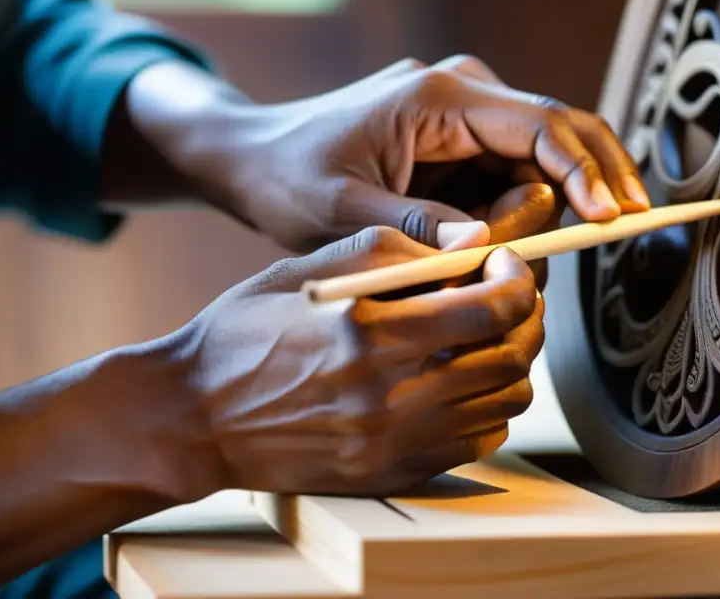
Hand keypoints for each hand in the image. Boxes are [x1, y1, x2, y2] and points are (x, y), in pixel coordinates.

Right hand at [175, 226, 542, 496]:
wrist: (193, 416)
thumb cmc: (246, 331)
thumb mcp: (310, 268)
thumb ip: (396, 250)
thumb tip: (469, 247)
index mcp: (370, 332)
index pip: (492, 308)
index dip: (517, 279)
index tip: (507, 265)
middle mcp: (390, 395)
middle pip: (510, 357)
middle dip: (526, 318)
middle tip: (508, 297)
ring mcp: (393, 442)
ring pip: (505, 403)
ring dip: (509, 362)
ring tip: (483, 338)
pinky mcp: (392, 472)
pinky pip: (476, 442)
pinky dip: (486, 407)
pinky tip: (458, 382)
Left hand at [223, 55, 647, 251]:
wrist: (255, 157)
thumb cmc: (288, 177)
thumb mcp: (340, 211)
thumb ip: (412, 227)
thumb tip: (485, 248)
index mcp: (438, 99)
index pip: (539, 124)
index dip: (584, 170)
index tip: (612, 217)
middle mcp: (463, 96)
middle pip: (559, 133)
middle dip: (597, 179)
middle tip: (631, 226)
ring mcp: (465, 119)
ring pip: (541, 161)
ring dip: (554, 209)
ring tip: (523, 260)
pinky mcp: (461, 145)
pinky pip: (512, 177)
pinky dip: (526, 214)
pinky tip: (510, 250)